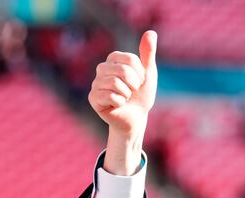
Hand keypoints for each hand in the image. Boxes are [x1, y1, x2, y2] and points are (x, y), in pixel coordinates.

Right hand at [89, 30, 156, 174]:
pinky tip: (118, 105)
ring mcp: (96, 83)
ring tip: (125, 97)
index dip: (140, 74)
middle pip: (122, 70)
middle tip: (133, 91)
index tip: (139, 81)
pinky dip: (120, 102)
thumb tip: (151, 32)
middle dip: (134, 84)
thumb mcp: (148, 73)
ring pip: (115, 83)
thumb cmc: (141, 95)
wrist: (135, 118)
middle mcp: (102, 68)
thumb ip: (148, 54)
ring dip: (127, 93)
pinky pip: (109, 96)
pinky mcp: (93, 98)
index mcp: (113, 59)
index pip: (130, 59)